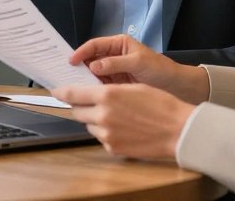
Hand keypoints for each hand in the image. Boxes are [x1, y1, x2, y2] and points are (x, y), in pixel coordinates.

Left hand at [51, 83, 193, 160]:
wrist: (178, 130)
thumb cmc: (160, 104)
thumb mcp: (132, 87)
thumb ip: (108, 90)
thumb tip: (92, 92)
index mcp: (107, 95)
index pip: (73, 94)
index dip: (62, 92)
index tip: (56, 91)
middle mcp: (102, 115)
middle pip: (77, 111)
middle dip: (81, 106)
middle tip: (90, 102)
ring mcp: (107, 134)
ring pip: (90, 125)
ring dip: (95, 119)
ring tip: (116, 116)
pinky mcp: (113, 148)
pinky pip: (102, 138)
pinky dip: (107, 133)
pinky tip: (123, 128)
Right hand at [69, 35, 208, 102]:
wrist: (177, 87)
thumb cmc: (160, 70)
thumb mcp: (139, 63)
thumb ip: (116, 63)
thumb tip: (94, 66)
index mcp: (118, 45)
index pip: (95, 46)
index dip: (81, 52)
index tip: (71, 61)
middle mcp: (114, 57)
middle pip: (91, 60)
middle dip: (79, 68)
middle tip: (66, 77)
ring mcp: (114, 72)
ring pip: (94, 75)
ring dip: (85, 81)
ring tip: (73, 89)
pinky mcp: (117, 86)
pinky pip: (101, 87)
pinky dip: (94, 91)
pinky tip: (87, 97)